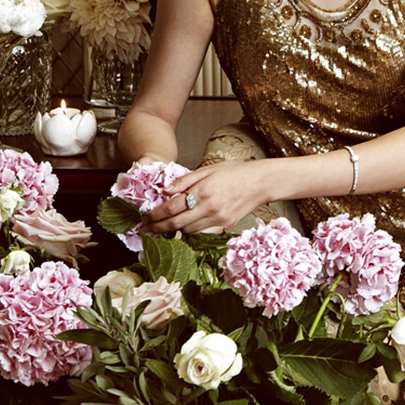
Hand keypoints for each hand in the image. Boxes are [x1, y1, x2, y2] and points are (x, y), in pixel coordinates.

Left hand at [141, 161, 275, 235]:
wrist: (259, 183)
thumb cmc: (233, 173)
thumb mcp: (207, 170)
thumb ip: (184, 181)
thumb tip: (164, 191)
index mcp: (202, 191)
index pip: (171, 207)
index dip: (155, 215)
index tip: (145, 218)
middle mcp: (209, 207)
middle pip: (176, 223)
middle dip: (158, 227)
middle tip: (146, 229)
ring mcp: (218, 219)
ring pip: (188, 231)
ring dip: (174, 230)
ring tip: (164, 228)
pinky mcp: (225, 226)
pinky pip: (202, 235)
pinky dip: (191, 233)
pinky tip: (184, 229)